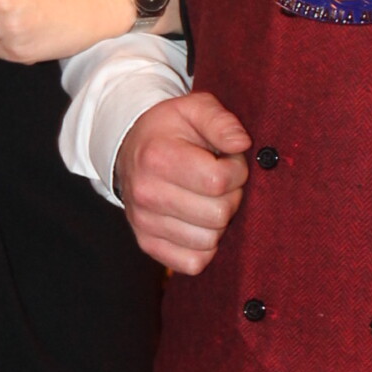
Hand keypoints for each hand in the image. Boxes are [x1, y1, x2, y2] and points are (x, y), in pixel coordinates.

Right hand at [116, 90, 250, 274]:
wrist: (129, 148)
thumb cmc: (168, 129)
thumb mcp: (194, 108)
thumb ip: (220, 121)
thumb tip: (242, 144)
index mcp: (157, 157)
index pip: (219, 181)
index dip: (238, 171)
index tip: (230, 160)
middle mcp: (146, 193)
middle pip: (218, 214)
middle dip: (231, 196)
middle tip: (220, 181)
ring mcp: (144, 222)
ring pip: (209, 241)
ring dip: (218, 222)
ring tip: (208, 199)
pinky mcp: (147, 244)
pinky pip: (193, 263)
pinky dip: (204, 246)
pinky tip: (199, 221)